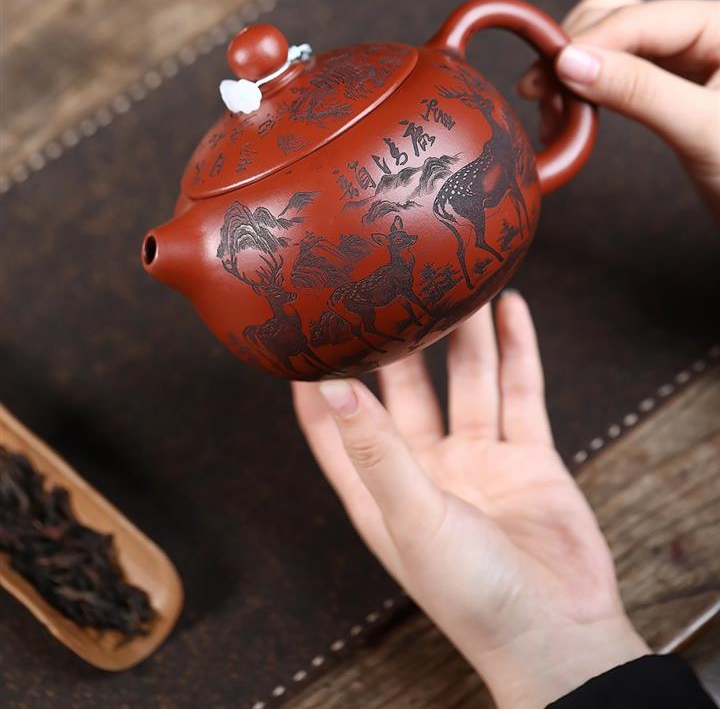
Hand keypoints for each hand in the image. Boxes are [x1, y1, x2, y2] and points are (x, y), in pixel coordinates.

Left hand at [293, 293, 647, 708]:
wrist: (560, 633)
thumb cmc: (473, 595)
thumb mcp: (412, 517)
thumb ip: (376, 448)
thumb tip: (328, 386)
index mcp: (380, 489)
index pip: (333, 424)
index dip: (315, 379)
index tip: (302, 326)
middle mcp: (424, 468)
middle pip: (404, 386)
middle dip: (399, 336)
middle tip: (392, 280)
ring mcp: (477, 459)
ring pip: (466, 378)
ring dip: (463, 332)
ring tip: (457, 277)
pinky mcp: (526, 456)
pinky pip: (519, 391)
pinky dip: (517, 349)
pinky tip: (510, 309)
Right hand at [518, 0, 719, 217]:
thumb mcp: (702, 130)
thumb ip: (638, 90)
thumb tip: (569, 62)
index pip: (642, 17)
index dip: (589, 40)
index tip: (547, 71)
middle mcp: (703, 33)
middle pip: (619, 16)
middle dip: (576, 52)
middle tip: (542, 95)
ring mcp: (685, 59)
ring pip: (611, 42)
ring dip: (576, 69)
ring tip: (552, 110)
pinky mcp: (670, 87)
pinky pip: (617, 72)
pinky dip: (588, 88)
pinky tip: (569, 114)